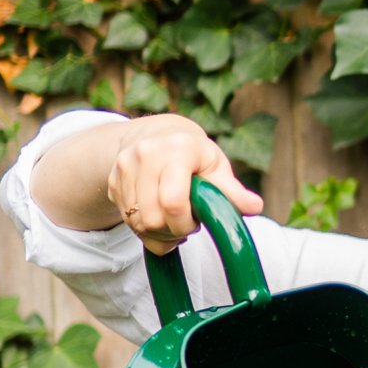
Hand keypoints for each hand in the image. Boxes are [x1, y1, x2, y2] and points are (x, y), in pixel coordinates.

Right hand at [106, 113, 263, 252]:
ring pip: (136, 223)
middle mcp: (145, 154)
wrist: (158, 135)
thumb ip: (232, 192)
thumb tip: (255, 207)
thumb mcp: (217, 168)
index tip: (195, 223)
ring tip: (173, 219)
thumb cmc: (195, 155)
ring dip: (158, 233)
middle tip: (186, 223)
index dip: (183, 222)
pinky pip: (126, 220)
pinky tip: (158, 216)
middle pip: (151, 218)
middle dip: (171, 231)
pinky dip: (144, 228)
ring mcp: (125, 167)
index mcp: (177, 149)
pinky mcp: (113, 181)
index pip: (172, 201)